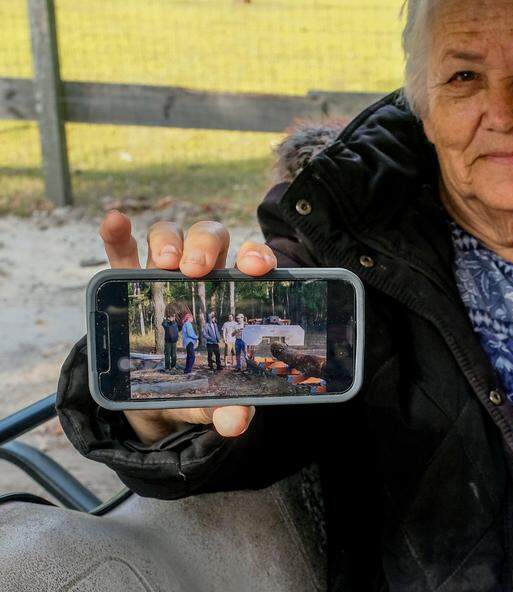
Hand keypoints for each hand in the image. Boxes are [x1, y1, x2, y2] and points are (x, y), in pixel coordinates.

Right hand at [99, 210, 277, 444]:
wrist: (156, 392)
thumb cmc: (195, 383)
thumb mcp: (209, 398)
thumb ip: (224, 408)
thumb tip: (236, 422)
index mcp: (233, 295)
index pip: (251, 262)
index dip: (257, 256)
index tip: (257, 267)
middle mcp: (202, 274)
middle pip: (210, 238)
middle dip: (206, 246)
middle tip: (198, 270)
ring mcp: (162, 272)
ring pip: (170, 236)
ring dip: (169, 242)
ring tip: (166, 265)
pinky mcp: (125, 278)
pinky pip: (122, 250)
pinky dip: (118, 233)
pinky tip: (115, 220)